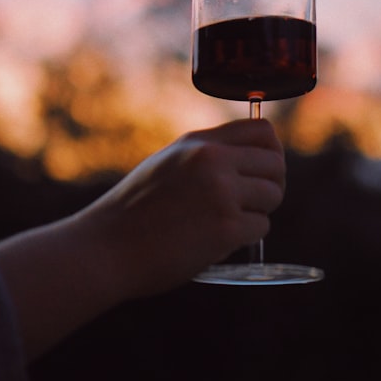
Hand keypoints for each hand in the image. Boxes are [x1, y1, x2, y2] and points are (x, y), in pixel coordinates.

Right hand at [77, 118, 286, 300]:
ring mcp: (221, 192)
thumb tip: (250, 160)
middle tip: (252, 204)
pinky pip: (261, 227)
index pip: (263, 131)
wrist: (105, 249)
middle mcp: (212, 160)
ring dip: (258, 213)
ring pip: (272, 196)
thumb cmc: (133, 214)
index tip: (264, 171)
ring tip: (227, 223)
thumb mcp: (167, 165)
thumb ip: (205, 156)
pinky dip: (245, 237)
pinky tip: (217, 241)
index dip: (272, 152)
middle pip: (276, 164)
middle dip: (271, 186)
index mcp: (198, 143)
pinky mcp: (226, 227)